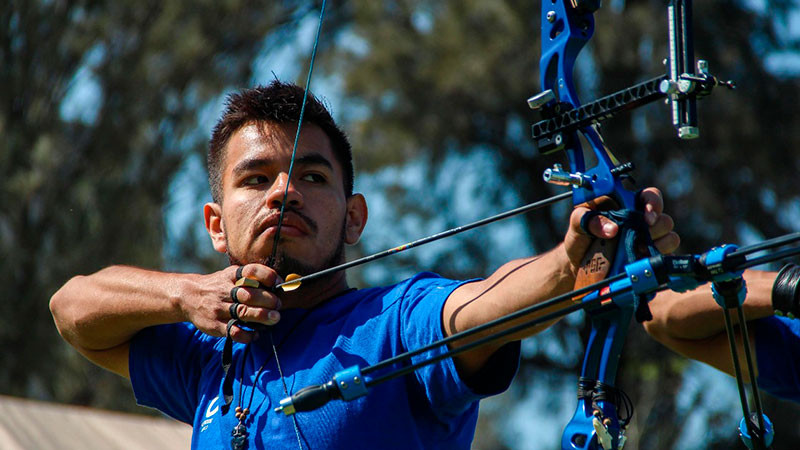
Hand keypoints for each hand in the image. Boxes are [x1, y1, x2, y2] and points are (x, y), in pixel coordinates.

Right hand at [180, 264, 282, 342]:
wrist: (188, 297)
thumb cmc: (219, 286)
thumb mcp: (230, 275)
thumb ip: (251, 278)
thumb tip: (281, 283)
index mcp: (231, 276)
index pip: (250, 271)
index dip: (267, 276)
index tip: (278, 283)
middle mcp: (224, 291)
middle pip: (249, 294)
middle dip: (268, 300)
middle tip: (278, 305)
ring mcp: (219, 308)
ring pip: (243, 313)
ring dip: (262, 316)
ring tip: (274, 318)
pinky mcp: (214, 325)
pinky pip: (233, 332)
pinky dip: (248, 335)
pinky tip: (256, 335)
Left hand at [563, 187, 679, 269]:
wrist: (578, 262)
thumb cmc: (580, 235)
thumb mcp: (578, 222)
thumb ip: (589, 219)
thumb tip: (612, 229)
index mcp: (628, 204)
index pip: (651, 196)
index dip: (654, 204)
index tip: (647, 217)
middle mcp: (642, 221)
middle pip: (664, 219)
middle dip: (655, 228)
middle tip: (641, 235)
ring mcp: (647, 240)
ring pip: (670, 237)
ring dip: (659, 243)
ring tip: (640, 248)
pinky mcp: (649, 257)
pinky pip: (666, 256)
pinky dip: (658, 257)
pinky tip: (642, 258)